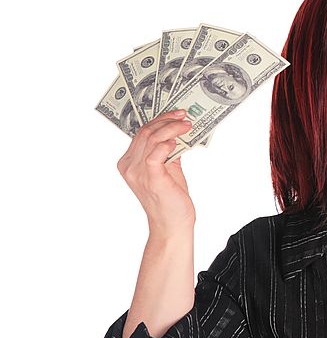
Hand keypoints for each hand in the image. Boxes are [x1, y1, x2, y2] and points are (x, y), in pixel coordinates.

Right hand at [117, 109, 195, 234]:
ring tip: (186, 125)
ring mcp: (138, 172)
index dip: (159, 120)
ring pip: (151, 138)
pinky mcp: (151, 178)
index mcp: (129, 162)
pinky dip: (167, 143)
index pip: (141, 133)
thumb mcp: (167, 168)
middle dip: (166, 120)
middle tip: (184, 115)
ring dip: (171, 128)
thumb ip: (167, 151)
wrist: (172, 223)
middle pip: (145, 132)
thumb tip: (177, 131)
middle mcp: (129, 166)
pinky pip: (155, 153)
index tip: (176, 114)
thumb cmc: (170, 198)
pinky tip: (178, 140)